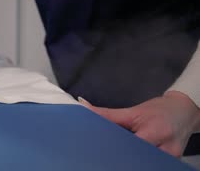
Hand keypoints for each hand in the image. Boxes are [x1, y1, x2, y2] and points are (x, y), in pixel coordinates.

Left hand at [79, 91, 199, 156]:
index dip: (113, 149)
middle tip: (102, 154)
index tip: (97, 148)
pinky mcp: (173, 162)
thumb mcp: (133, 111)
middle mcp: (165, 148)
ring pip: (143, 163)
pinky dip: (139, 160)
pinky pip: (152, 163)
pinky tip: (128, 157)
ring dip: (129, 159)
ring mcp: (171, 158)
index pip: (129, 146)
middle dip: (119, 156)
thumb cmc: (158, 110)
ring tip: (114, 156)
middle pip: (136, 158)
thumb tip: (84, 107)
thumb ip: (108, 114)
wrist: (185, 111)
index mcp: (154, 131)